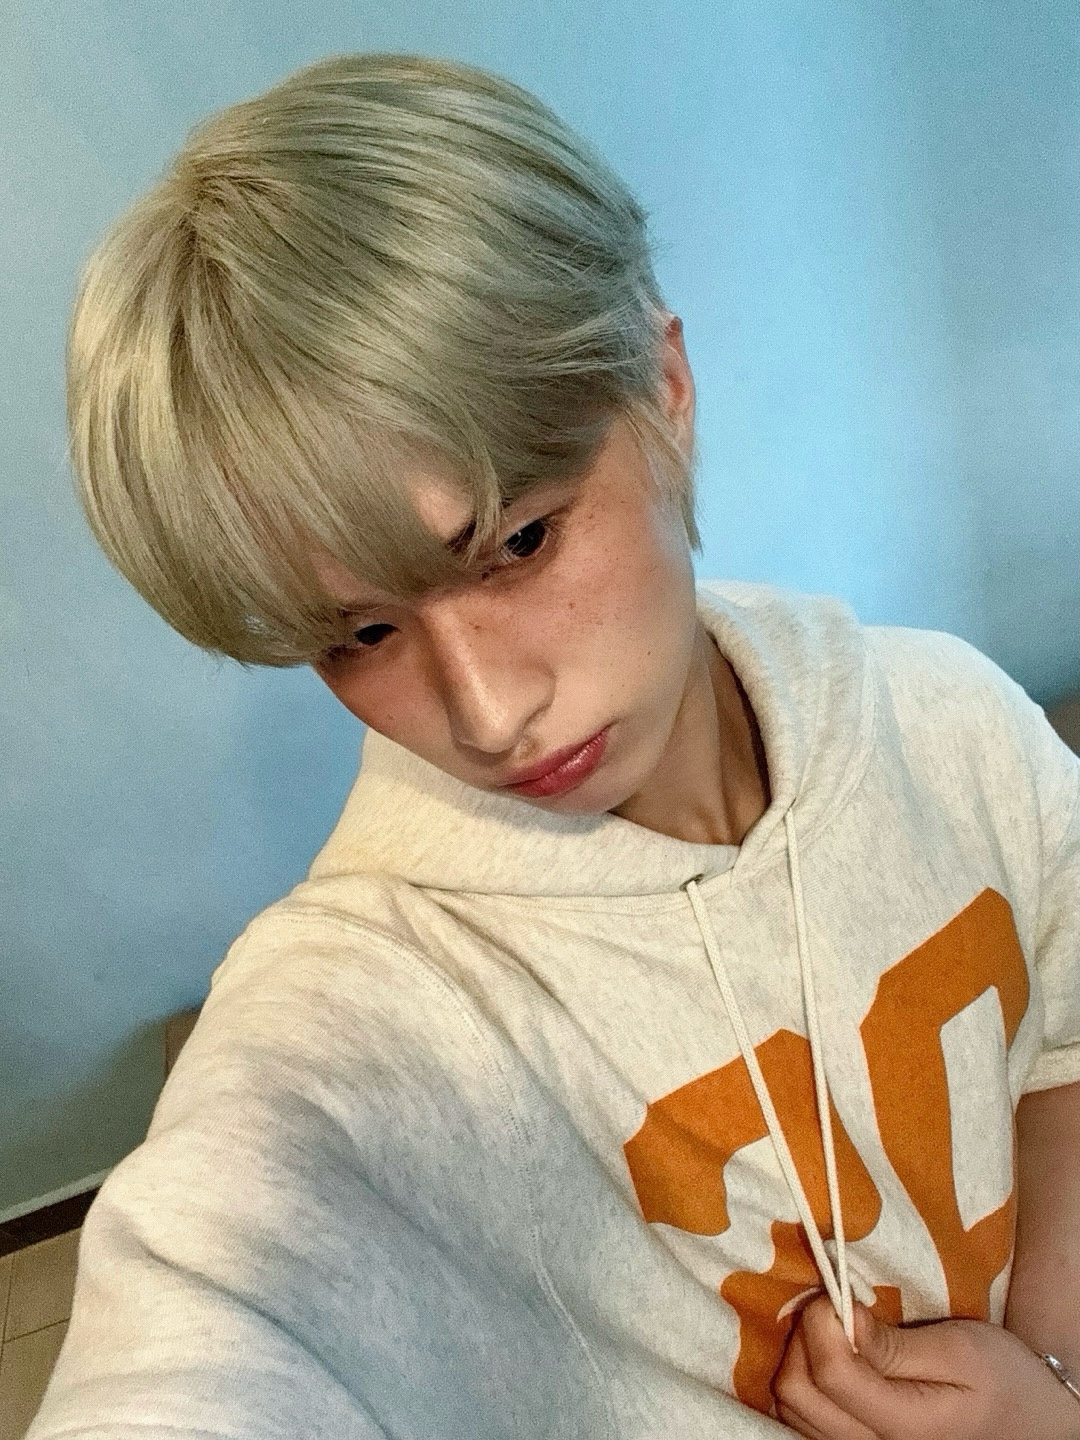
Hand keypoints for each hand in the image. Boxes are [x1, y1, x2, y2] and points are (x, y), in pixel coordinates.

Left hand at [771, 1294, 1079, 1438]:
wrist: (1029, 1421)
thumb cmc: (1002, 1380)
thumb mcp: (961, 1351)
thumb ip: (895, 1344)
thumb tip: (840, 1317)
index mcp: (905, 1426)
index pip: (830, 1374)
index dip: (822, 1321)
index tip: (843, 1294)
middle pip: (796, 1393)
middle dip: (803, 1337)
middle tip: (835, 1308)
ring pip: (791, 1407)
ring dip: (799, 1357)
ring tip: (834, 1329)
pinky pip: (804, 1417)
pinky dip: (804, 1380)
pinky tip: (829, 1355)